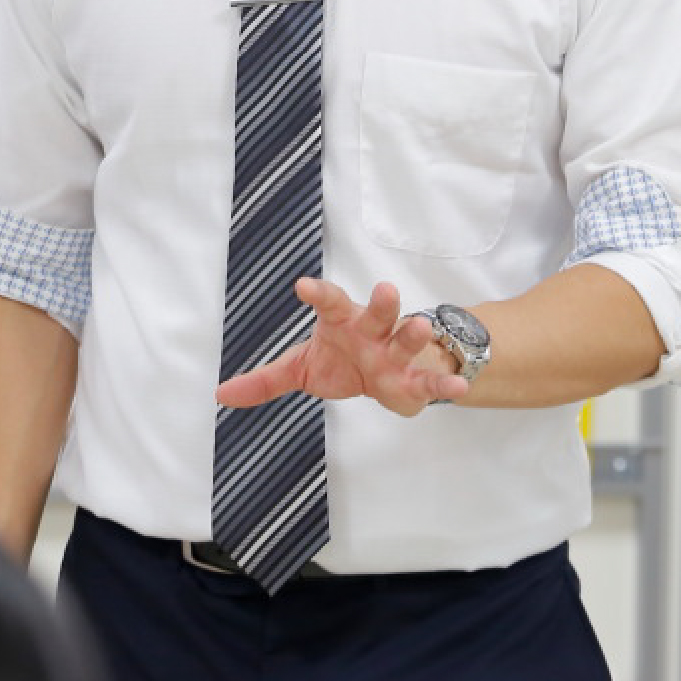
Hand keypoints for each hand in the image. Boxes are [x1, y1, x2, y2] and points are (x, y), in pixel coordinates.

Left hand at [214, 278, 470, 417]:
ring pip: (407, 338)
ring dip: (414, 333)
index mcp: (341, 321)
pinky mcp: (414, 382)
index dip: (318, 293)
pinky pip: (430, 383)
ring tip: (420, 326)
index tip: (302, 287)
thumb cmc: (343, 361)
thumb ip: (265, 380)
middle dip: (380, 302)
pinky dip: (444, 385)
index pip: (328, 301)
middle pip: (376, 312)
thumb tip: (220, 393)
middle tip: (384, 290)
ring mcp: (396, 353)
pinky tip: (459, 388)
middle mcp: (371, 330)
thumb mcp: (302, 368)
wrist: (387, 377)